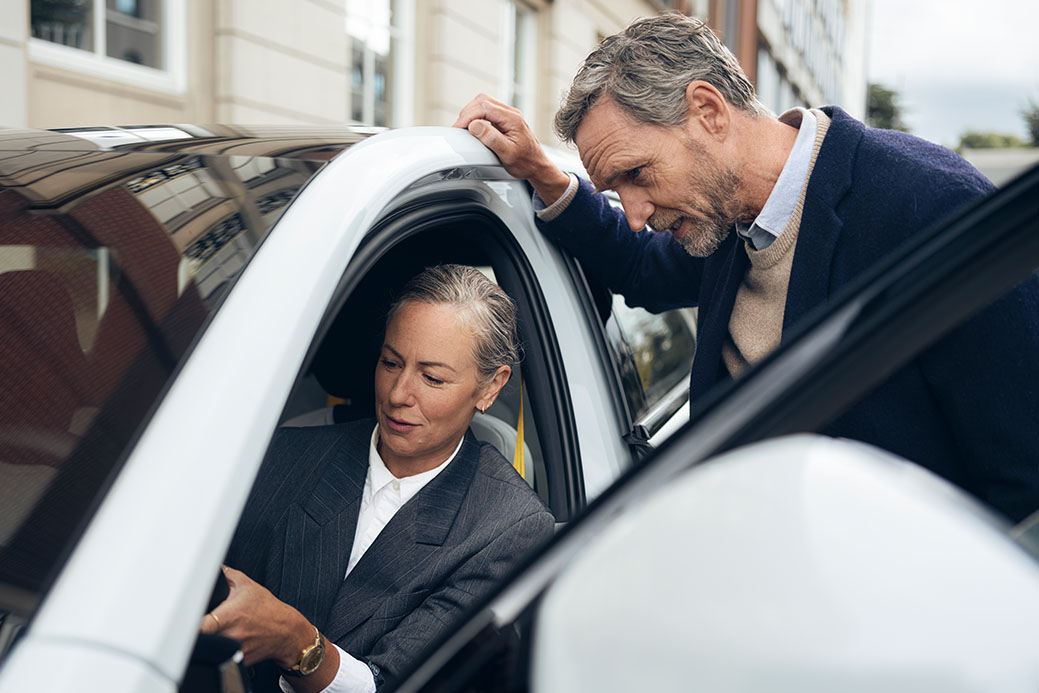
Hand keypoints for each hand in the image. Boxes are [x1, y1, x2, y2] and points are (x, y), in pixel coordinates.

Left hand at [199, 565, 313, 668]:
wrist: (286, 631)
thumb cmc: (268, 609)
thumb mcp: (248, 586)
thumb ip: (227, 574)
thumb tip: (212, 566)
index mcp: (229, 615)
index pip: (200, 626)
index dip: (188, 624)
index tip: (184, 620)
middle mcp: (230, 635)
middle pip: (200, 639)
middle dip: (196, 632)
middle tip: (194, 626)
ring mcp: (233, 650)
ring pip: (210, 649)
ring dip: (206, 642)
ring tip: (210, 634)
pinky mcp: (237, 661)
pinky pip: (221, 657)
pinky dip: (219, 651)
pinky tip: (225, 642)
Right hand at [454, 94, 571, 203]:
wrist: (537, 166)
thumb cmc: (525, 162)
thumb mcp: (507, 154)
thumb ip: (491, 138)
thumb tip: (474, 125)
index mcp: (513, 119)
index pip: (484, 107)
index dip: (468, 116)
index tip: (459, 128)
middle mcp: (510, 113)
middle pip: (482, 100)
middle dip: (467, 113)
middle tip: (458, 128)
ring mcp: (507, 115)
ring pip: (483, 103)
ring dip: (470, 113)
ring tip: (463, 128)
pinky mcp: (503, 120)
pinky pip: (486, 111)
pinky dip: (475, 117)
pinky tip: (472, 127)